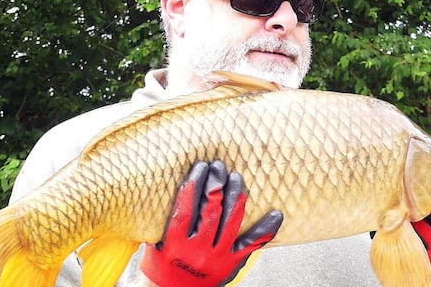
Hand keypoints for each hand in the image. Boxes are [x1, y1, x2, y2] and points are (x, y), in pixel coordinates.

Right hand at [139, 160, 282, 286]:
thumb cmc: (162, 263)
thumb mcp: (155, 241)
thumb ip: (164, 218)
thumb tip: (171, 184)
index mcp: (174, 243)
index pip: (186, 208)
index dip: (194, 185)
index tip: (201, 166)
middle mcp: (197, 250)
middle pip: (211, 213)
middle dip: (216, 185)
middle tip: (220, 166)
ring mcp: (216, 257)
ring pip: (231, 223)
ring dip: (236, 197)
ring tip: (237, 177)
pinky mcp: (232, 263)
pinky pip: (252, 245)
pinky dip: (265, 229)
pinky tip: (276, 214)